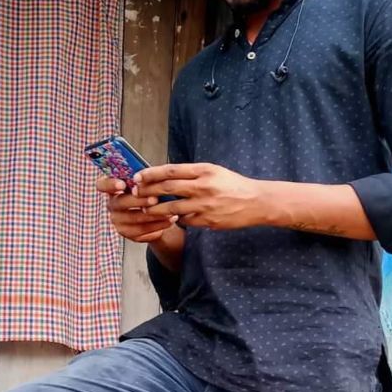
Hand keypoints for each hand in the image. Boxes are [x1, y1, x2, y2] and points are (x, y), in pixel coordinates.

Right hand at [96, 177, 178, 242]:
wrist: (157, 215)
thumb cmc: (150, 194)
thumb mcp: (147, 184)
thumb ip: (144, 181)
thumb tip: (149, 177)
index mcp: (113, 189)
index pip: (102, 184)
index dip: (110, 184)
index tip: (122, 185)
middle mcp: (112, 205)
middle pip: (120, 203)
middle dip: (139, 200)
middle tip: (155, 199)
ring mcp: (118, 221)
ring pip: (134, 219)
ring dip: (153, 215)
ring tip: (169, 211)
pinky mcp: (128, 234)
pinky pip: (143, 231)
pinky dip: (159, 225)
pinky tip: (170, 220)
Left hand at [133, 163, 266, 229]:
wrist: (255, 202)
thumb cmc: (233, 185)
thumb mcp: (214, 171)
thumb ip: (192, 173)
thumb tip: (167, 176)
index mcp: (204, 170)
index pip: (171, 170)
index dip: (152, 173)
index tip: (138, 176)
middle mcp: (203, 187)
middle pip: (168, 188)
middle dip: (148, 191)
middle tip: (136, 193)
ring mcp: (205, 206)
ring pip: (172, 208)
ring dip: (156, 210)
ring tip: (146, 210)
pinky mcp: (207, 221)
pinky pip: (185, 221)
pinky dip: (176, 219)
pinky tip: (171, 219)